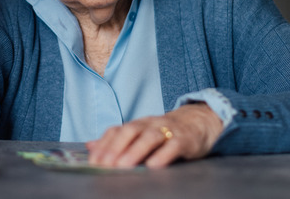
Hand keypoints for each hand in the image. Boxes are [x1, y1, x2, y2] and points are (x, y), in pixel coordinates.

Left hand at [85, 103, 223, 168]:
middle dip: (115, 148)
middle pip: (130, 130)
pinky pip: (173, 145)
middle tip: (105, 165)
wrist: (199, 122)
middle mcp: (150, 124)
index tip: (93, 161)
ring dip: (134, 151)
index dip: (104, 144)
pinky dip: (162, 155)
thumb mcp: (141, 134)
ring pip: (149, 137)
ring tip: (123, 166)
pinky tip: (153, 166)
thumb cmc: (165, 132)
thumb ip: (116, 141)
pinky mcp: (184, 139)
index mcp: (138, 124)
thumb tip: (90, 146)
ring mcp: (168, 130)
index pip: (117, 130)